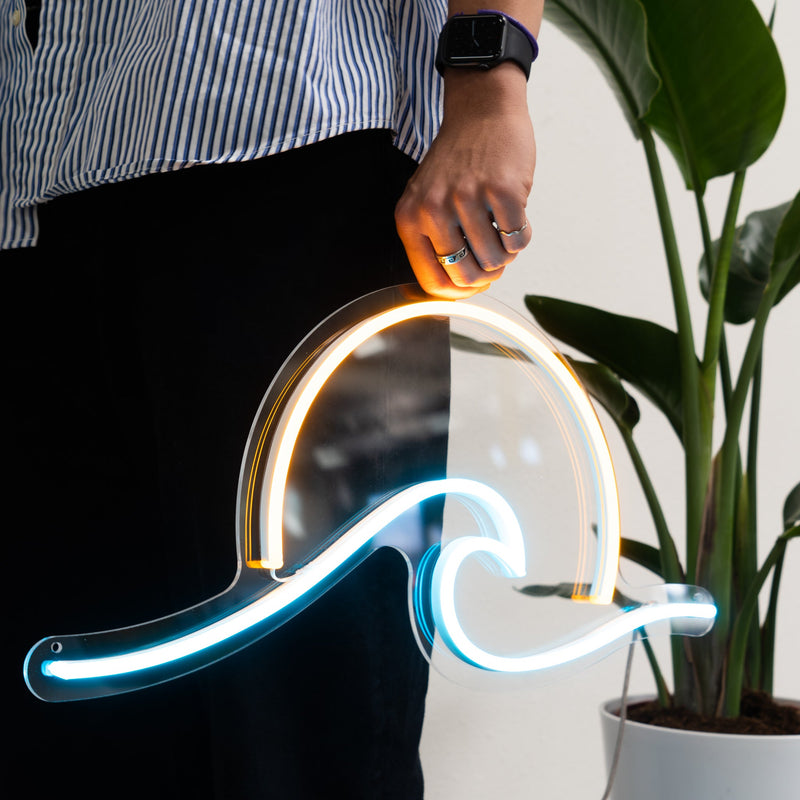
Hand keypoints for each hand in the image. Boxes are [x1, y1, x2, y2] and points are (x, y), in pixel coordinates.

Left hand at [395, 63, 534, 298]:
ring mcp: (467, 198)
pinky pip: (518, 241)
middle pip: (467, 277)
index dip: (459, 292)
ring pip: (495, 261)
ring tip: (502, 230)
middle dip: (486, 275)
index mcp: (409, 218)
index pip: (433, 282)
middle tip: (493, 255)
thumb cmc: (457, 163)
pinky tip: (516, 216)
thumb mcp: (426, 201)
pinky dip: (521, 235)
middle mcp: (433, 209)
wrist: (480, 111)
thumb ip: (434, 244)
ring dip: (506, 253)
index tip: (474, 283)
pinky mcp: (502, 190)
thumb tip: (459, 292)